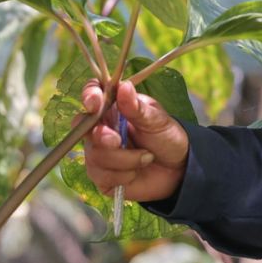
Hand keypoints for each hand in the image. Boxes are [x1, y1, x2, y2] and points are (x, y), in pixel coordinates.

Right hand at [79, 79, 189, 203]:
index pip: (92, 94)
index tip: (95, 104)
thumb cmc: (166, 137)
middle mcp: (101, 128)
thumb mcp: (157, 120)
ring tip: (147, 157)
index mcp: (113, 107)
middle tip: (118, 140)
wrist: (178, 169)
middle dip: (101, 136)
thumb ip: (137, 107)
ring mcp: (98, 152)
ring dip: (125, 159)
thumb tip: (124, 86)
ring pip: (95, 155)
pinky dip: (124, 175)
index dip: (89, 96)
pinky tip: (137, 171)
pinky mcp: (102, 176)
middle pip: (83, 128)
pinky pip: (102, 176)